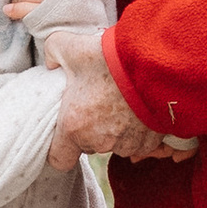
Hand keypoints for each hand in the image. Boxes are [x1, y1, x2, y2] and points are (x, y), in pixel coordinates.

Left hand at [40, 27, 195, 168]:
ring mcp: (126, 143)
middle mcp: (99, 141)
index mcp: (73, 126)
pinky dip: (139, 132)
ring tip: (122, 104)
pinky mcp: (150, 141)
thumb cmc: (111, 58)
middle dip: (91, 131)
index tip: (67, 132)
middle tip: (98, 103)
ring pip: (115, 145)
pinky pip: (139, 143)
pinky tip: (139, 110)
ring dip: (116, 131)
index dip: (61, 148)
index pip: (59, 160)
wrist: (155, 62)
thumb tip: (51, 63)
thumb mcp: (71, 47)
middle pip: (89, 147)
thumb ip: (52, 53)